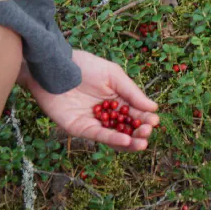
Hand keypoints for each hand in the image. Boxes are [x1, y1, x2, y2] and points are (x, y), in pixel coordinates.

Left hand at [20, 50, 159, 151]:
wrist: (56, 68)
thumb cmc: (85, 66)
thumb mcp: (113, 75)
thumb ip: (132, 92)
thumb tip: (154, 108)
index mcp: (117, 99)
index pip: (135, 112)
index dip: (146, 118)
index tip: (155, 121)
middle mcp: (107, 113)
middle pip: (127, 127)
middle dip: (140, 132)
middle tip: (147, 131)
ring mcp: (94, 122)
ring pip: (115, 137)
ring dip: (130, 142)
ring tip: (142, 143)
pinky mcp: (80, 128)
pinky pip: (99, 136)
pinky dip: (113, 140)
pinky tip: (125, 140)